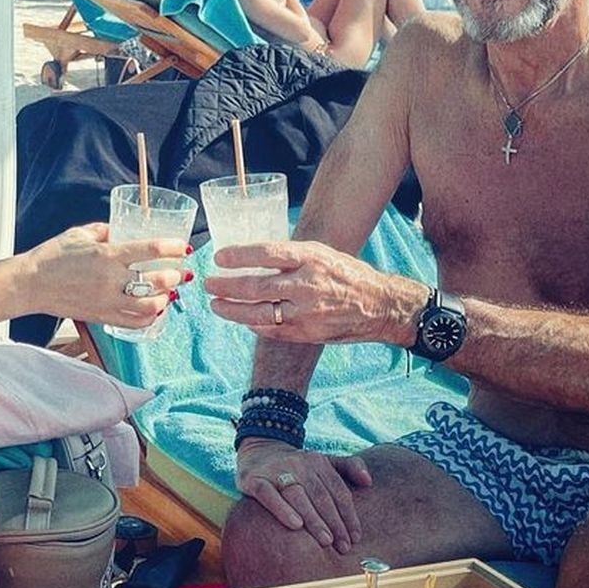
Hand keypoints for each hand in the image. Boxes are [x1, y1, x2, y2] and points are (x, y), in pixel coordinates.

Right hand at [30, 223, 189, 330]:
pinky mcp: (102, 316)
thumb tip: (119, 230)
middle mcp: (112, 279)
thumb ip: (104, 230)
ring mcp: (108, 300)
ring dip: (165, 299)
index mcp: (108, 254)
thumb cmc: (52, 256)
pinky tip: (154, 310)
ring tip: (169, 293)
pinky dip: (149, 317)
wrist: (30, 284)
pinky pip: (134, 322)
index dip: (172, 248)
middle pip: (157, 280)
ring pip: (150, 306)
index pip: (150, 250)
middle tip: (179, 272)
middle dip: (174, 276)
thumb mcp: (79, 234)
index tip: (182, 247)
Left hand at [204, 240, 422, 345]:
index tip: (219, 257)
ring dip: (232, 310)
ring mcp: (307, 313)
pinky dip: (254, 325)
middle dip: (226, 286)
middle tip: (209, 284)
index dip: (239, 256)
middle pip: (256, 286)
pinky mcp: (308, 333)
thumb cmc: (348, 274)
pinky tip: (243, 320)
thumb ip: (291, 255)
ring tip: (216, 306)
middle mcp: (308, 285)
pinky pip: (272, 331)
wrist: (379, 306)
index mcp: (311, 258)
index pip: (267, 254)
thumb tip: (254, 255)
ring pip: (258, 313)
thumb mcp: (322, 253)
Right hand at [236, 439, 370, 550]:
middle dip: (334, 523)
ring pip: (298, 496)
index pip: (338, 491)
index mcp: (318, 461)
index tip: (355, 537)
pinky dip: (282, 509)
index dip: (348, 515)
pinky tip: (295, 525)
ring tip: (326, 540)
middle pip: (320, 496)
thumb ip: (348, 468)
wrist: (257, 451)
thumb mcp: (323, 462)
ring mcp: (275, 471)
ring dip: (314, 520)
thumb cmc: (296, 467)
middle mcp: (298, 463)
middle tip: (343, 546)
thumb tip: (368, 481)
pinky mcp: (254, 480)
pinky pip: (269, 495)